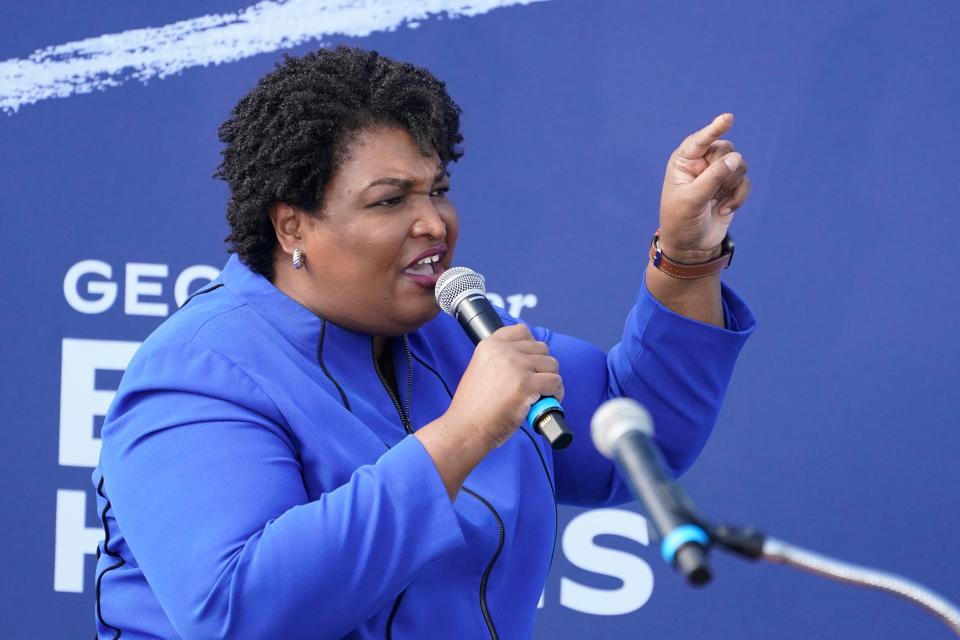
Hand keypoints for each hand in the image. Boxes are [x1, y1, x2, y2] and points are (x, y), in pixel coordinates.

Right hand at [446, 324, 562, 447]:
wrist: (466, 428)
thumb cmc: (473, 407)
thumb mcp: (479, 370)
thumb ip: (499, 360)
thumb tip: (526, 361)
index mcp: (489, 345)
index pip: (522, 331)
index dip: (531, 346)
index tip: (530, 362)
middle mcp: (503, 351)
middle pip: (541, 348)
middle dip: (542, 366)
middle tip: (536, 383)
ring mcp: (516, 366)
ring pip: (551, 364)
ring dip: (551, 379)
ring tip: (542, 394)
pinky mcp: (527, 384)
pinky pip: (555, 382)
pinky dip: (556, 393)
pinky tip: (547, 401)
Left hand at [658, 113, 751, 261]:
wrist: (690, 246)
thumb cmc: (681, 221)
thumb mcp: (693, 200)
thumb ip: (714, 177)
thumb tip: (736, 158)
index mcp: (683, 161)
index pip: (701, 139)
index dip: (715, 128)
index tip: (728, 118)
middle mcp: (701, 163)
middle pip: (725, 149)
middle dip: (725, 170)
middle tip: (713, 190)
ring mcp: (717, 174)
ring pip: (739, 164)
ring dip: (732, 185)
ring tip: (717, 203)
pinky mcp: (730, 187)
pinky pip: (745, 182)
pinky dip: (739, 197)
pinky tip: (724, 210)